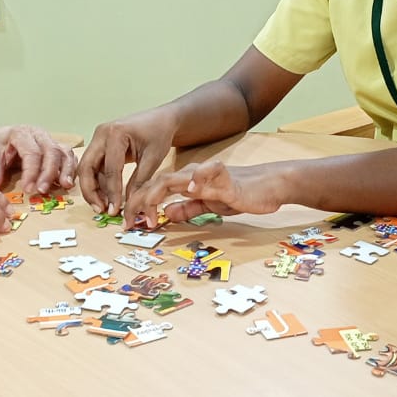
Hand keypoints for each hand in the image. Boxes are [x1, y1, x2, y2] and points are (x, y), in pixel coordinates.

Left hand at [0, 125, 76, 193]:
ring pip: (64, 152)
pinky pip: (69, 155)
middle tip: (42, 190)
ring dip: (65, 170)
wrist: (5, 136)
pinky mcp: (57, 147)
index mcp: (22, 133)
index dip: (31, 172)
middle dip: (49, 173)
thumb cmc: (0, 144)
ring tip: (65, 186)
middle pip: (51, 151)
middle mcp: (39, 134)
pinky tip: (68, 181)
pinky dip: (71, 168)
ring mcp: (50, 140)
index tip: (28, 189)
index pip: (32, 153)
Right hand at [78, 109, 178, 215]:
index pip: (110, 168)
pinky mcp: (100, 146)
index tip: (115, 210)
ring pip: (87, 168)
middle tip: (100, 210)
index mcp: (115, 133)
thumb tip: (130, 204)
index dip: (112, 192)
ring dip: (93, 189)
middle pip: (86, 167)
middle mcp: (101, 134)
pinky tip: (107, 197)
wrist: (161, 119)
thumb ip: (139, 181)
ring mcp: (98, 139)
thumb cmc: (159, 134)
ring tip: (103, 207)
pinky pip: (95, 167)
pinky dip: (99, 182)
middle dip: (90, 191)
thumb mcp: (153, 158)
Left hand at [123, 160, 286, 226]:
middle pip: (157, 182)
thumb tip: (167, 214)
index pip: (155, 189)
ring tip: (146, 211)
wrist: (268, 187)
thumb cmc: (239, 194)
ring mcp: (208, 176)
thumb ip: (188, 209)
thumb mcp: (208, 205)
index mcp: (187, 182)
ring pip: (175, 177)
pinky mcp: (226, 179)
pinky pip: (210, 173)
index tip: (128, 223)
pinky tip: (189, 189)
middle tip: (127, 222)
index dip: (138, 204)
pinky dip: (197, 178)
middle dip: (139, 201)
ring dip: (156, 193)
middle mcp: (193, 176)